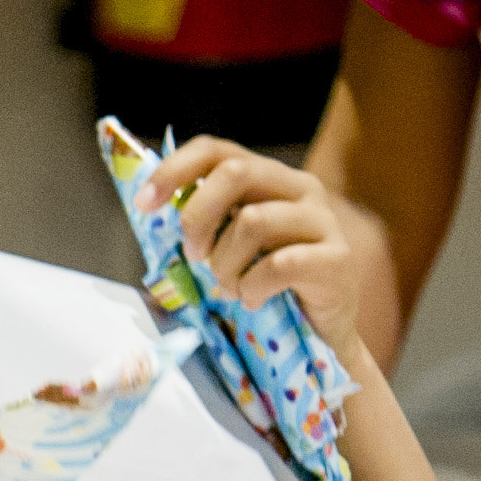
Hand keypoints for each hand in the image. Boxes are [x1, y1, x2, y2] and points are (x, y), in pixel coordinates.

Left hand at [142, 140, 370, 358]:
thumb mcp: (228, 246)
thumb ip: (204, 221)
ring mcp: (322, 220)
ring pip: (252, 221)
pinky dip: (253, 288)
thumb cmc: (266, 285)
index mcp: (269, 177)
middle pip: (235, 173)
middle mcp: (300, 188)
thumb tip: (151, 203)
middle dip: (198, 217)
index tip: (144, 204)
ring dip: (226, 264)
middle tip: (195, 256)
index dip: (174, 170)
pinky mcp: (336, 258)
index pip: (217, 150)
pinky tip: (253, 301)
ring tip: (230, 287)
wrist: (320, 331)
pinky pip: (278, 265)